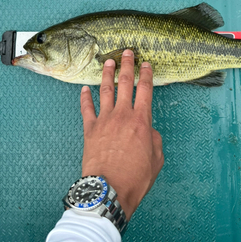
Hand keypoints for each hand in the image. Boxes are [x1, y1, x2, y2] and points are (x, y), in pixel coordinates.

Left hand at [80, 50, 163, 220]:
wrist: (109, 189)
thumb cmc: (135, 177)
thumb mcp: (156, 158)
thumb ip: (154, 139)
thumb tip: (148, 131)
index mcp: (141, 120)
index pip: (145, 90)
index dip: (146, 74)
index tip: (146, 64)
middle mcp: (122, 114)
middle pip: (125, 83)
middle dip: (127, 65)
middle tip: (127, 53)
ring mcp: (104, 120)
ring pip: (105, 90)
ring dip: (107, 74)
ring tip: (108, 62)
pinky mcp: (90, 129)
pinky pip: (86, 108)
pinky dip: (85, 97)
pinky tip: (84, 89)